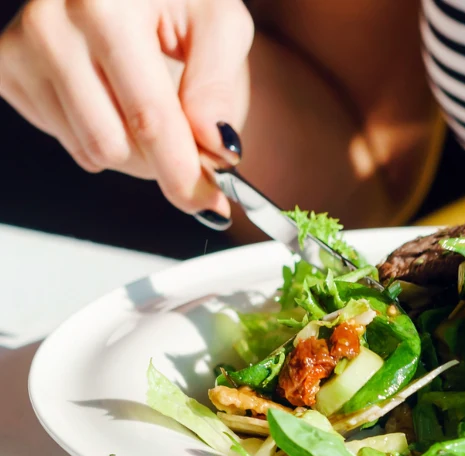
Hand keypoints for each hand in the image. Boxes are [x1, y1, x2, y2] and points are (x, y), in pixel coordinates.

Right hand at [0, 0, 253, 222]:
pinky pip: (69, 142)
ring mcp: (22, 47)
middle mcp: (53, 24)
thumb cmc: (175, 0)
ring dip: (133, 148)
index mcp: (107, 6)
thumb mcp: (218, 25)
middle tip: (187, 138)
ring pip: (92, 152)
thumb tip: (217, 146)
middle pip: (114, 146)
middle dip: (161, 158)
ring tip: (145, 101)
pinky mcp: (8, 69)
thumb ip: (220, 85)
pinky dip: (101, 133)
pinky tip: (111, 95)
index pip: (148, 116)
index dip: (182, 170)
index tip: (208, 203)